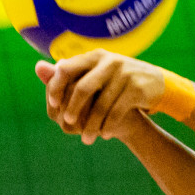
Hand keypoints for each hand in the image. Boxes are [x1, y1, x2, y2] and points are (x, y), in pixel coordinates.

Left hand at [35, 51, 166, 144]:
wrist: (157, 85)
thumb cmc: (119, 81)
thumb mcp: (95, 74)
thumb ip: (69, 73)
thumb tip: (38, 67)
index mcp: (95, 56)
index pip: (67, 69)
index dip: (57, 87)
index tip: (54, 105)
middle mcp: (109, 61)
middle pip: (83, 88)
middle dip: (74, 109)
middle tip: (69, 125)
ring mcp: (125, 74)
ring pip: (102, 105)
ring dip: (92, 125)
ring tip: (87, 138)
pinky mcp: (137, 88)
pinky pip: (117, 111)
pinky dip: (109, 126)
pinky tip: (104, 135)